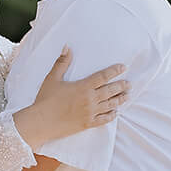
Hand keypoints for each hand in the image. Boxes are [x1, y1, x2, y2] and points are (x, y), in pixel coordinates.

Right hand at [13, 50, 128, 151]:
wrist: (41, 122)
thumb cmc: (45, 99)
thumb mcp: (52, 78)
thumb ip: (62, 63)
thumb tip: (67, 47)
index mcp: (83, 86)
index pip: (103, 76)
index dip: (115, 71)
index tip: (124, 67)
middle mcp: (90, 99)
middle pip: (110, 91)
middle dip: (121, 86)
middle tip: (129, 84)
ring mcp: (90, 112)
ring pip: (110, 105)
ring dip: (120, 100)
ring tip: (127, 96)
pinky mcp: (87, 123)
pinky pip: (104, 120)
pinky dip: (111, 116)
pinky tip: (115, 113)